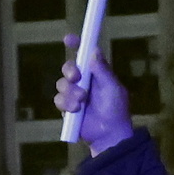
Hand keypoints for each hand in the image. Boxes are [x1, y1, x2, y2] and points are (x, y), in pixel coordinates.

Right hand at [54, 35, 134, 152]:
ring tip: (82, 102)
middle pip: (68, 67)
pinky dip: (66, 104)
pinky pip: (58, 99)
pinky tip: (76, 110)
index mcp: (96, 72)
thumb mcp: (113, 88)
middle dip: (70, 71)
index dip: (76, 44)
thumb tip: (94, 51)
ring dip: (70, 92)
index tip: (68, 39)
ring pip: (61, 84)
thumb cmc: (115, 110)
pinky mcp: (67, 107)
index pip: (84, 54)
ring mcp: (74, 94)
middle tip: (77, 77)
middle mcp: (84, 80)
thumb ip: (103, 70)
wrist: (108, 135)